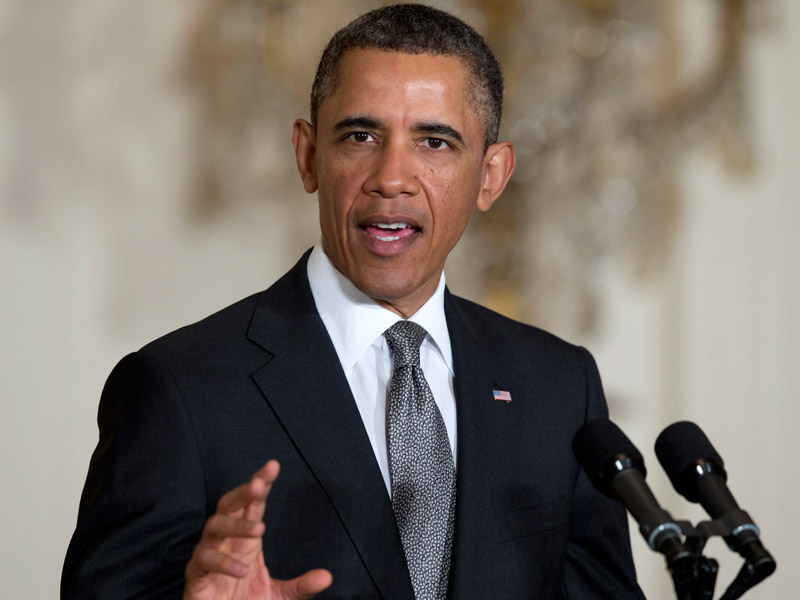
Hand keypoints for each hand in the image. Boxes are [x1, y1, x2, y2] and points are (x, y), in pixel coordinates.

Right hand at [184, 460, 332, 598]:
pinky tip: (242, 570)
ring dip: (235, 525)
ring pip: (214, 526)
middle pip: (230, 505)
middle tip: (259, 485)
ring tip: (259, 530)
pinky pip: (204, 560)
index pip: (253, 504)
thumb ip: (301, 586)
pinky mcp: (197, 576)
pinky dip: (223, 562)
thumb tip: (327, 577)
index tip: (273, 466)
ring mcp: (209, 555)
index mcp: (246, 539)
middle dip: (243, 491)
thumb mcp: (280, 597)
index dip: (261, 484)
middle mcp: (227, 541)